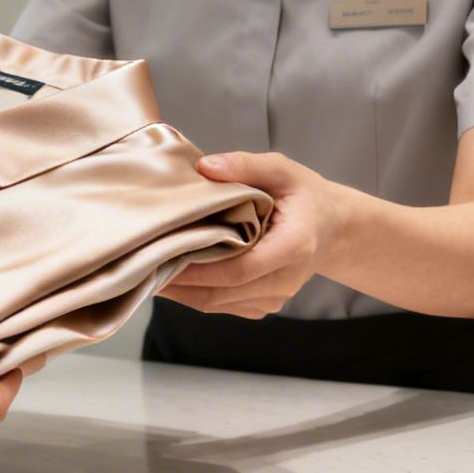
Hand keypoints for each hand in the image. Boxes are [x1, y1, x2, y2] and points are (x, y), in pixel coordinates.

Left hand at [158, 151, 349, 318]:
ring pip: (217, 304)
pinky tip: (172, 278)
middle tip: (140, 264)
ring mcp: (275, 298)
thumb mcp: (282, 170)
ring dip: (182, 292)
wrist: (333, 229)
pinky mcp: (264, 305)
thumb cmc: (305, 196)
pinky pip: (223, 306)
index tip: (162, 258)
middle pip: (222, 292)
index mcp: (292, 248)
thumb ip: (245, 166)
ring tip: (147, 270)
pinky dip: (195, 295)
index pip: (238, 269)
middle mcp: (285, 281)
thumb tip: (205, 167)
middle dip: (179, 283)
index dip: (198, 270)